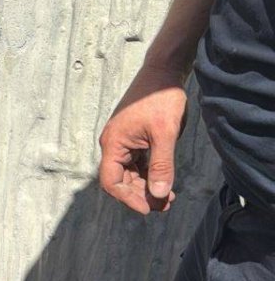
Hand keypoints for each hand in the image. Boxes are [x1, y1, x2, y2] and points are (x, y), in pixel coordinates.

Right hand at [97, 64, 186, 213]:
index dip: (128, 198)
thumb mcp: (165, 134)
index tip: (148, 208)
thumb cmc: (161, 99)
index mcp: (113, 144)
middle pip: (120, 180)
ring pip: (130, 173)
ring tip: (168, 198)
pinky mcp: (133, 138)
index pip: (111, 181)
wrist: (164, 71)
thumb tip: (159, 195)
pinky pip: (137, 162)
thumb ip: (161, 166)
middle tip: (165, 206)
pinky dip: (150, 173)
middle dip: (141, 194)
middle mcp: (113, 144)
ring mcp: (123, 141)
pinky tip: (165, 180)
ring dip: (147, 186)